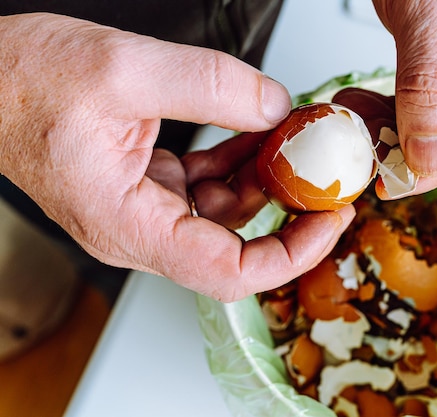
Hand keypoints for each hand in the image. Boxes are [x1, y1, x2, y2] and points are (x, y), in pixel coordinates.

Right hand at [0, 13, 353, 300]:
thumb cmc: (23, 84)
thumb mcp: (123, 69)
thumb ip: (209, 86)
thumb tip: (272, 106)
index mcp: (127, 224)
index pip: (226, 271)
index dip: (289, 254)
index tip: (327, 221)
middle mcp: (139, 228)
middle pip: (236, 243)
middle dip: (287, 206)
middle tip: (323, 169)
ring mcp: (146, 208)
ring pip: (226, 210)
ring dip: (265, 174)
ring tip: (293, 135)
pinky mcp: (150, 186)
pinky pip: (208, 185)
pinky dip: (238, 160)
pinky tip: (257, 130)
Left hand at [367, 0, 436, 194]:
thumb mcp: (432, 7)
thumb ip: (433, 83)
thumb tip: (431, 158)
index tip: (393, 178)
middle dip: (419, 153)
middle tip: (368, 154)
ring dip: (400, 135)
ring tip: (358, 123)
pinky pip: (434, 105)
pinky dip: (397, 113)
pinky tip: (367, 107)